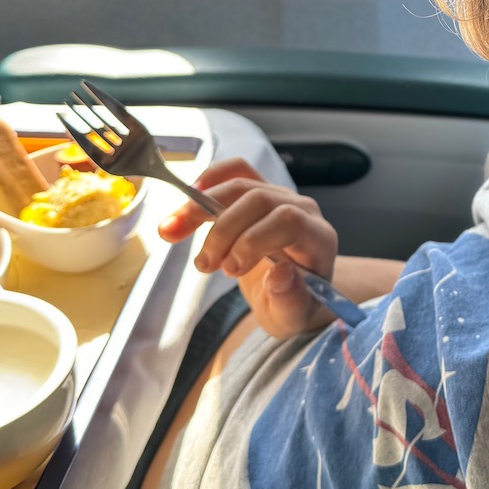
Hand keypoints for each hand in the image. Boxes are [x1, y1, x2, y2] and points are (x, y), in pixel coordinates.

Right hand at [158, 158, 338, 336]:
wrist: (293, 295)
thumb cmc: (294, 305)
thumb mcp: (294, 318)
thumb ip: (291, 301)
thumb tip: (282, 275)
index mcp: (318, 239)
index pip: (288, 221)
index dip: (253, 239)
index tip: (229, 270)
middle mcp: (303, 210)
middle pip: (259, 199)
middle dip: (223, 230)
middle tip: (203, 265)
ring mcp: (281, 196)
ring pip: (240, 184)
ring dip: (200, 206)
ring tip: (170, 232)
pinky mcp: (260, 191)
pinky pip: (237, 170)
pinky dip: (210, 178)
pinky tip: (188, 194)